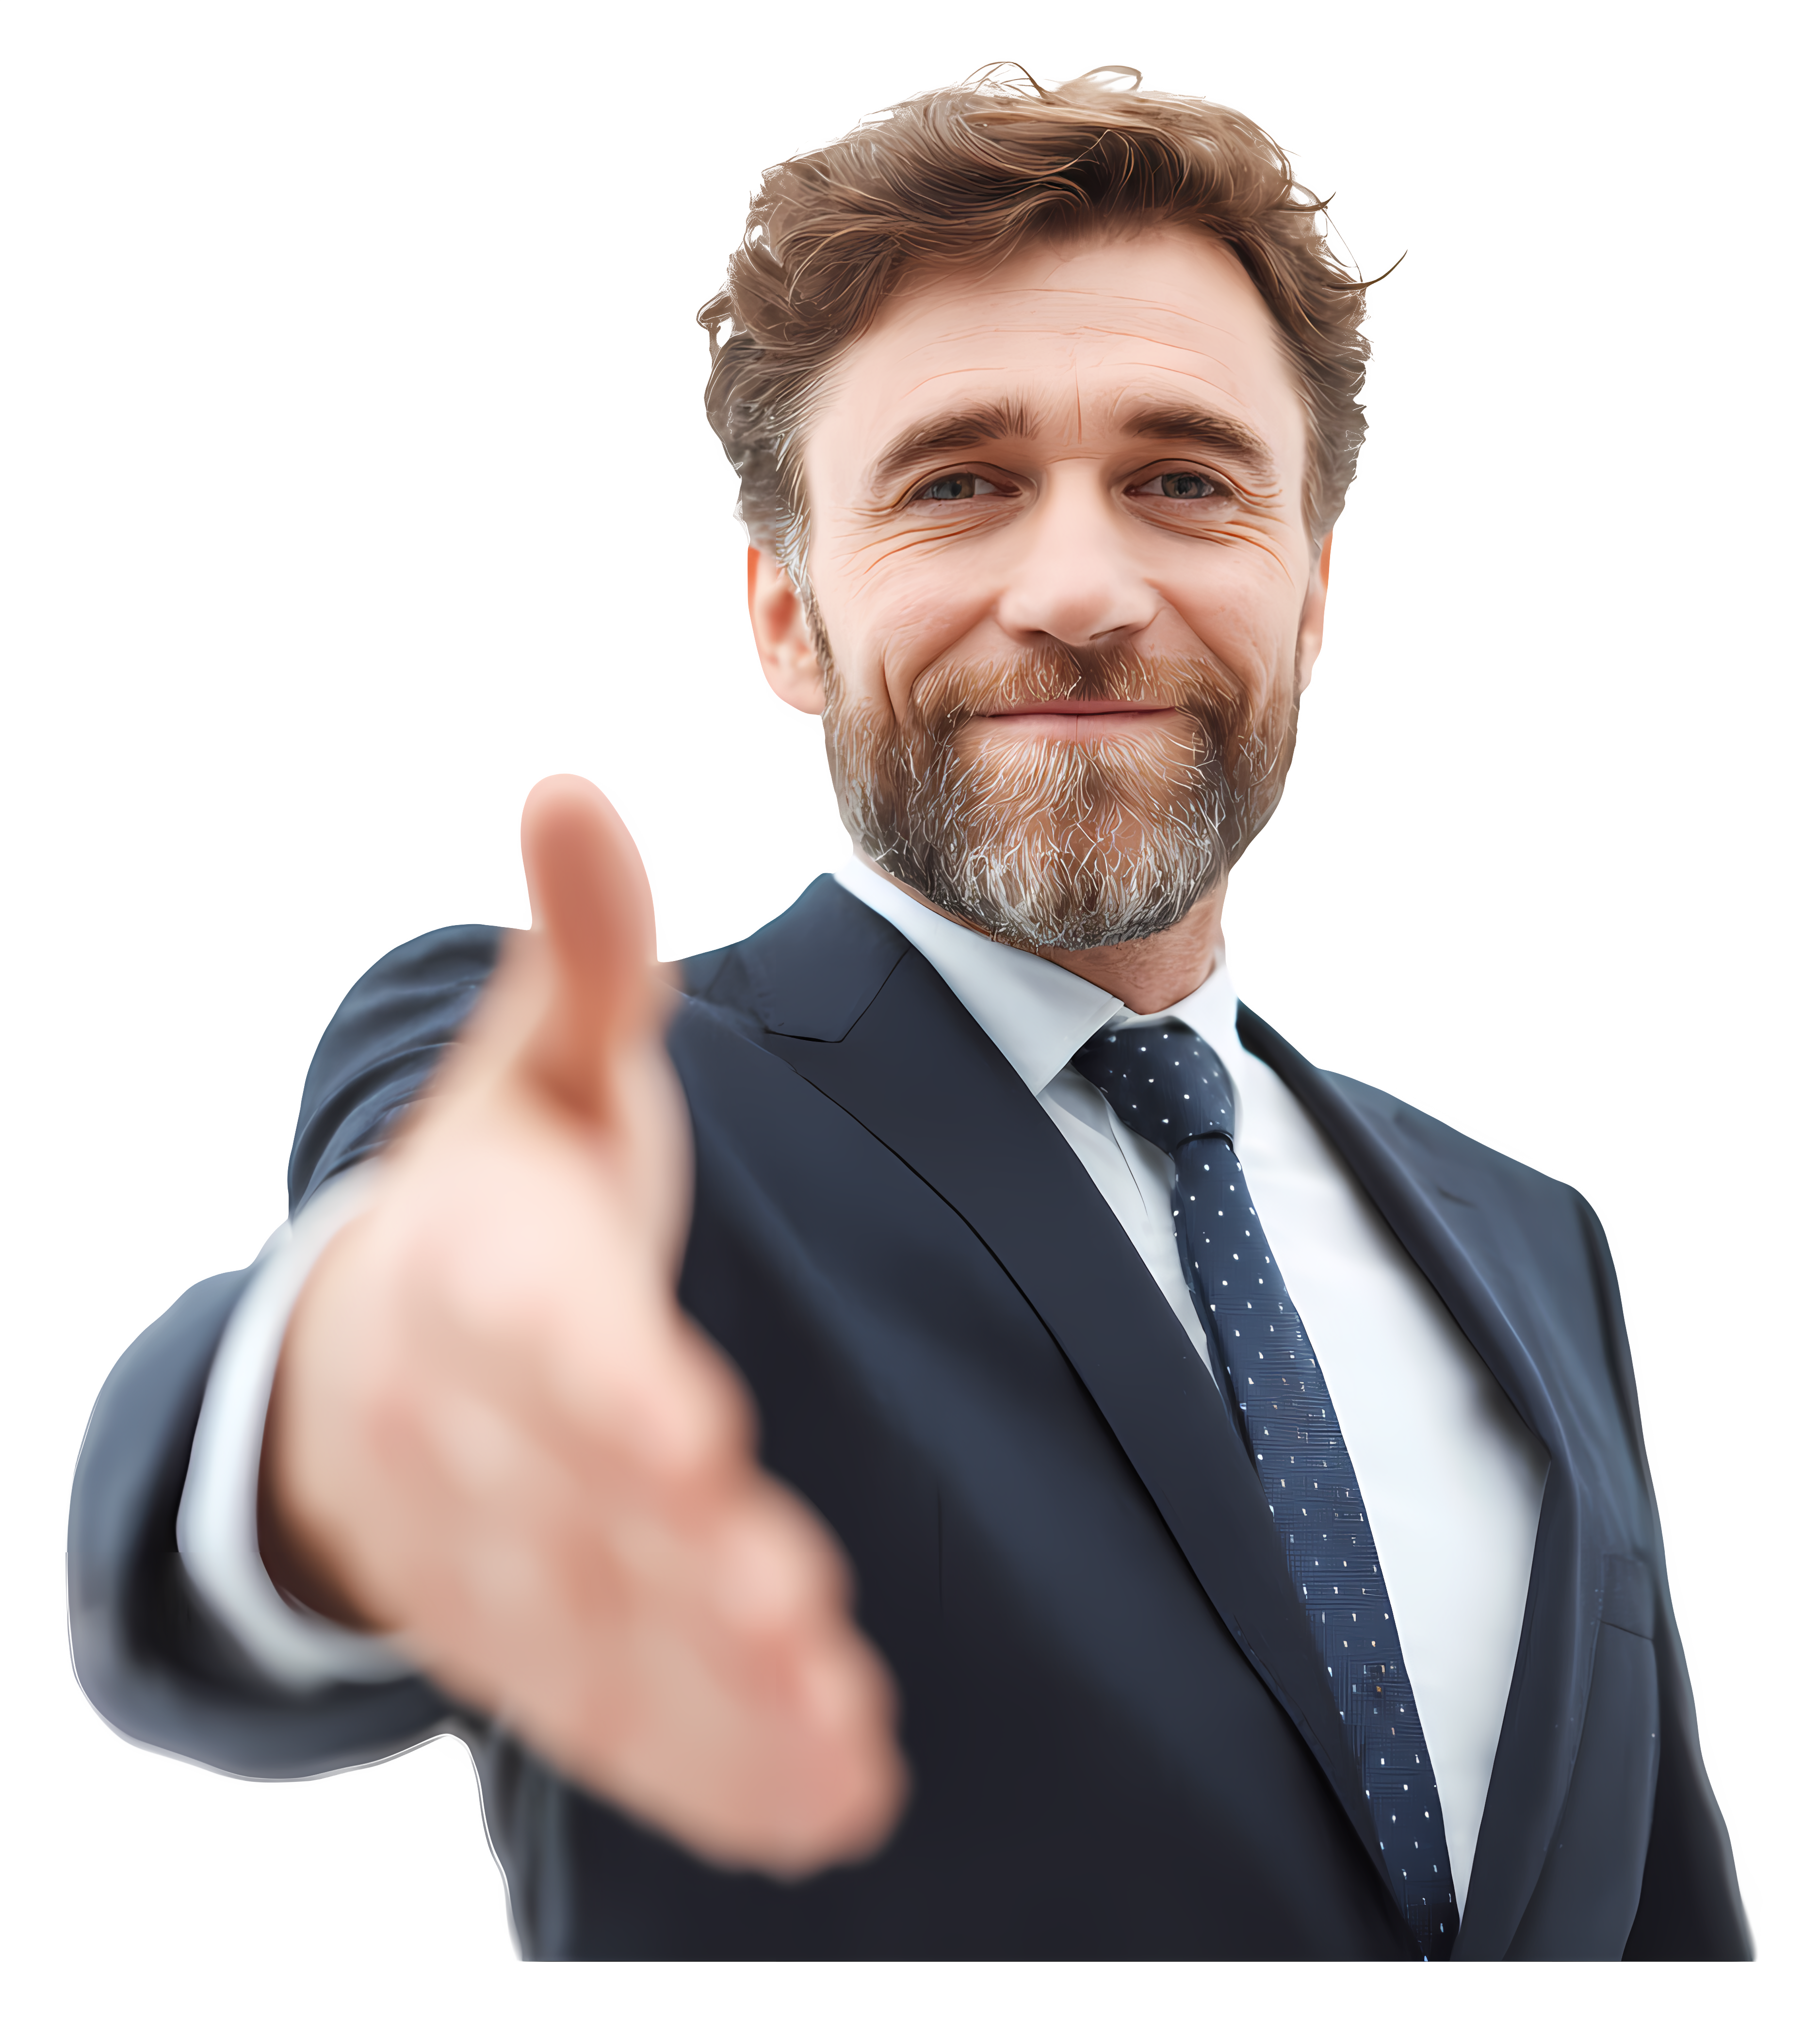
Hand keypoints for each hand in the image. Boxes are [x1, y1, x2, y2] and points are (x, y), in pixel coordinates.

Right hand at [260, 770, 906, 1874]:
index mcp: (480, 1278)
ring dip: (712, 1703)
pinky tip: (815, 1806)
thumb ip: (577, 957)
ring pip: (597, 1638)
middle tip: (803, 1632)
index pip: (537, 1336)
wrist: (356, 1360)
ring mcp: (498, 1552)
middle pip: (574, 1511)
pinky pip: (612, 1708)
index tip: (690, 1432)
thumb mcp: (523, 1070)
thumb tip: (569, 791)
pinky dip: (704, 1761)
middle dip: (685, 1576)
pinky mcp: (532, 1633)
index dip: (604, 1386)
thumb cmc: (484, 1201)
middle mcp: (475, 1429)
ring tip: (836, 1754)